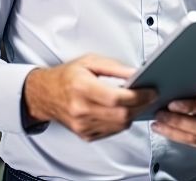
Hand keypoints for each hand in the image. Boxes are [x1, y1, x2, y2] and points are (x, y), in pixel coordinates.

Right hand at [23, 54, 157, 141]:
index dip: (138, 96)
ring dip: (133, 114)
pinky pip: (112, 131)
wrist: (44, 94)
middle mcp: (81, 109)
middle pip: (121, 115)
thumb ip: (115, 67)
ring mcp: (82, 125)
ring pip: (119, 125)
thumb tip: (136, 73)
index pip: (116, 98)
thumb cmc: (67, 76)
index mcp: (82, 88)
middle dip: (141, 105)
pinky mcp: (85, 134)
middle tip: (149, 95)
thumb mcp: (90, 61)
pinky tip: (121, 110)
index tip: (151, 91)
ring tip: (137, 101)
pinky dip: (121, 121)